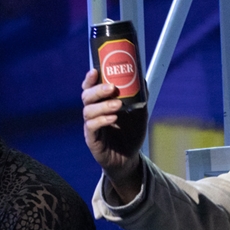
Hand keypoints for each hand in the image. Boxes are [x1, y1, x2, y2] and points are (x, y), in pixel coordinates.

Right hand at [81, 69, 147, 201]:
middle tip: (112, 87)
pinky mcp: (92, 139)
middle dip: (98, 89)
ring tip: (118, 105)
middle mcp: (93, 112)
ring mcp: (91, 126)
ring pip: (88, 110)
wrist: (129, 159)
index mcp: (100, 103)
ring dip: (103, 105)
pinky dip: (102, 120)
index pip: (90, 87)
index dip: (90, 78)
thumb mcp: (138, 113)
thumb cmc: (131, 134)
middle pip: (86, 96)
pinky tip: (113, 118)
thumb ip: (139, 97)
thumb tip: (142, 78)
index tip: (96, 70)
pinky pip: (91, 126)